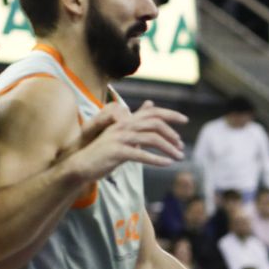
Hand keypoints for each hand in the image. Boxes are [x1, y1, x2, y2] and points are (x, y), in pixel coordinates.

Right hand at [66, 100, 188, 178]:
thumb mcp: (122, 133)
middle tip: (181, 146)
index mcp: (126, 121)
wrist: (83, 165)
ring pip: (151, 139)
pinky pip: (141, 154)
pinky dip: (156, 159)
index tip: (185, 120)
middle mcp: (123, 126)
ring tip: (179, 157)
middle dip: (172, 134)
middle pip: (155, 123)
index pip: (152, 112)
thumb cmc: (106, 151)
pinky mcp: (116, 151)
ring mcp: (119, 138)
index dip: (170, 114)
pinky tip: (167, 163)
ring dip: (169, 149)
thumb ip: (137, 121)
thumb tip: (150, 104)